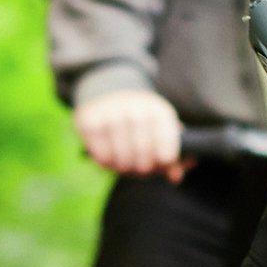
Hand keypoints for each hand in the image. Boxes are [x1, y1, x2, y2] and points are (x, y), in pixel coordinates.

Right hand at [74, 86, 188, 176]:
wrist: (109, 90)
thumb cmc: (141, 117)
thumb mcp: (161, 127)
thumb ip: (172, 154)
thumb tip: (176, 177)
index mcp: (160, 113)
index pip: (167, 152)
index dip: (163, 163)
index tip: (160, 163)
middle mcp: (136, 112)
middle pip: (143, 158)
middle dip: (143, 169)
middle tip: (140, 168)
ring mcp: (112, 116)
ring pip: (122, 160)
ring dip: (123, 168)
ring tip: (124, 162)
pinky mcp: (91, 122)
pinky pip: (102, 157)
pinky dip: (106, 163)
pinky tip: (110, 156)